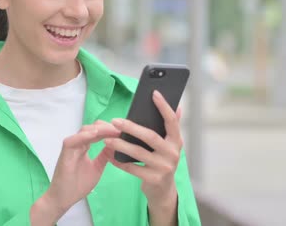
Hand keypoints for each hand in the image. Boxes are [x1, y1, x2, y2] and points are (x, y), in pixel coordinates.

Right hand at [33, 120, 119, 223]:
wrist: (63, 198)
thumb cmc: (78, 185)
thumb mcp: (97, 168)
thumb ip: (104, 156)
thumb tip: (115, 145)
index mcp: (83, 147)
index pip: (97, 132)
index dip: (109, 130)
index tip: (123, 131)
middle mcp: (77, 144)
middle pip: (91, 128)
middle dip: (106, 127)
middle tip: (121, 129)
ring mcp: (71, 148)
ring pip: (84, 131)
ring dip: (99, 129)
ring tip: (112, 130)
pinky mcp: (65, 153)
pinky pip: (73, 140)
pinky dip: (84, 136)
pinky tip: (96, 133)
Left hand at [104, 90, 182, 208]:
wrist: (163, 191)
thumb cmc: (162, 162)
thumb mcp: (170, 146)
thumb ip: (172, 128)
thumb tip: (178, 106)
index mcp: (176, 142)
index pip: (171, 121)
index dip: (164, 107)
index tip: (154, 93)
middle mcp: (172, 153)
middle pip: (150, 136)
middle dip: (131, 127)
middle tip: (115, 121)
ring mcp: (164, 167)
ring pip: (138, 152)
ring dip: (120, 144)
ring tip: (107, 139)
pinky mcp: (153, 179)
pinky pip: (132, 167)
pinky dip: (119, 161)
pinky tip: (109, 155)